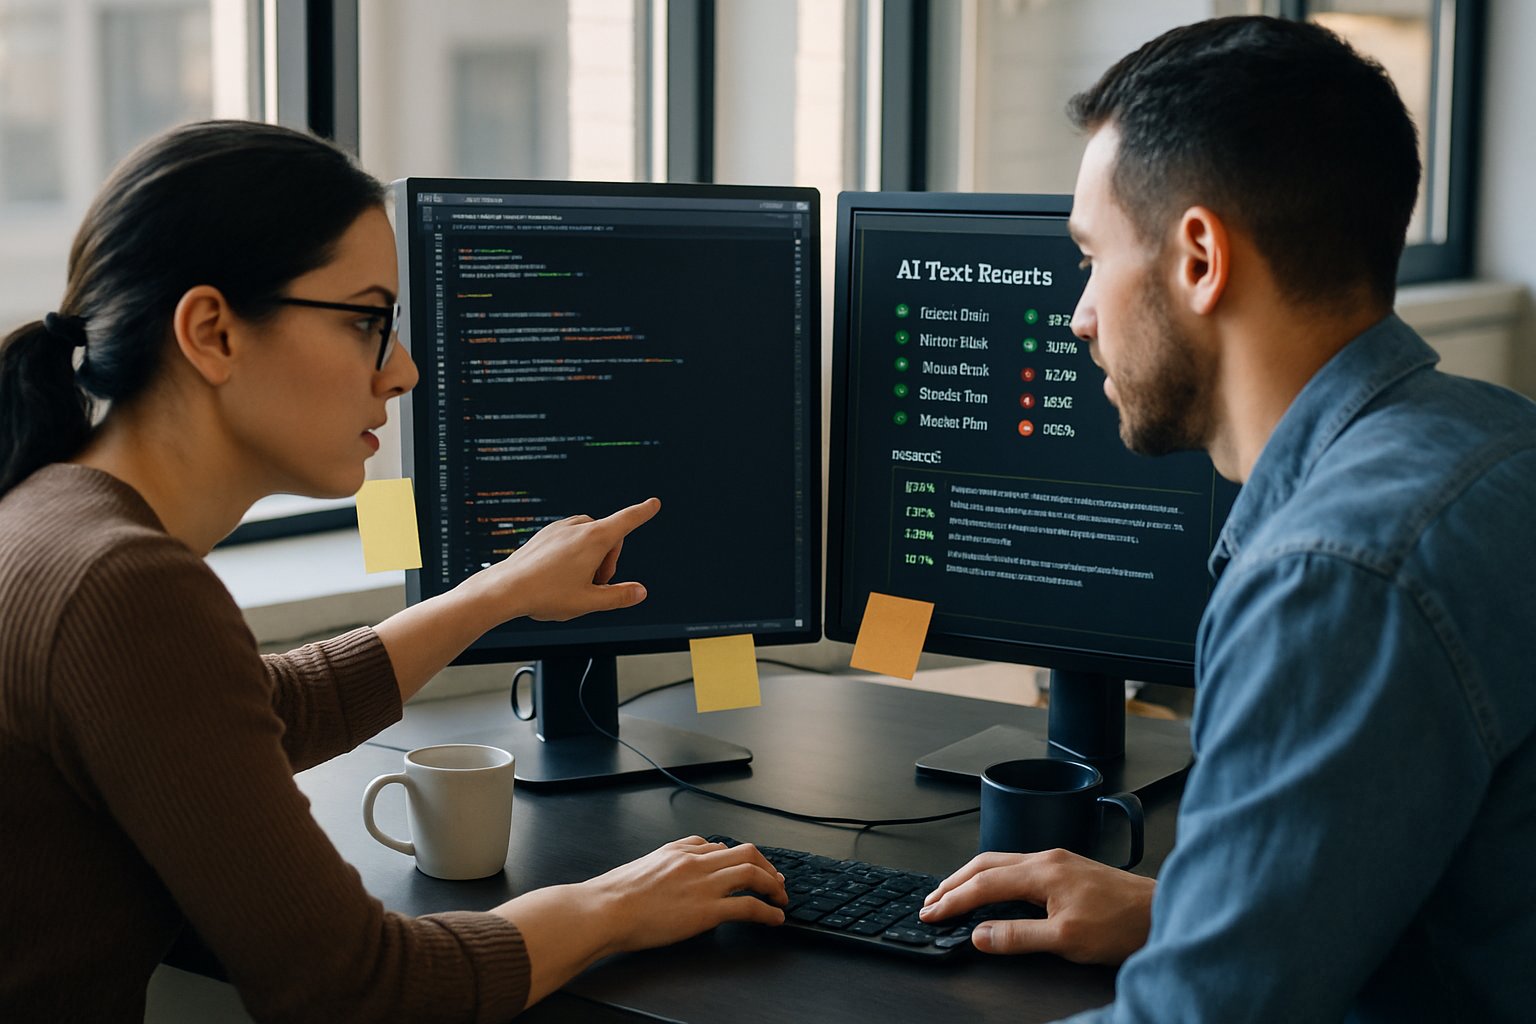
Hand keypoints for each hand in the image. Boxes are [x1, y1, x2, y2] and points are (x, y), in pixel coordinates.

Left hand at [465, 497, 660, 622]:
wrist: (505, 589)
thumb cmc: (545, 595)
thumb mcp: (589, 602)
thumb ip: (618, 596)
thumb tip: (640, 592)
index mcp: (594, 539)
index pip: (627, 521)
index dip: (643, 512)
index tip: (653, 503)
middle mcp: (577, 527)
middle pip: (609, 536)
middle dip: (609, 559)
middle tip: (596, 584)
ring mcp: (559, 529)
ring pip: (589, 537)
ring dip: (592, 556)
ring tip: (577, 582)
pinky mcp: (545, 534)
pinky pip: (570, 538)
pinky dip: (575, 553)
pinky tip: (559, 575)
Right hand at [581, 836, 787, 953]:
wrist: (603, 910)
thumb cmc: (613, 896)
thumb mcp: (640, 867)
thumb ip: (663, 864)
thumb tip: (674, 874)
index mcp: (678, 851)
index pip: (718, 847)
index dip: (739, 859)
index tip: (747, 868)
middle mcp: (695, 862)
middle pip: (745, 853)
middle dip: (767, 866)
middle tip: (776, 881)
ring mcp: (703, 884)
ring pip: (753, 873)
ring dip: (774, 886)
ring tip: (781, 899)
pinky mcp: (706, 910)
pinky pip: (748, 906)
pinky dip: (768, 911)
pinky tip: (775, 918)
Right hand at [918, 848, 1153, 964]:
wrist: (1161, 912)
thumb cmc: (1122, 924)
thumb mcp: (1066, 940)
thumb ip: (1018, 936)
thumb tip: (980, 935)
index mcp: (1042, 872)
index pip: (983, 884)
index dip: (952, 900)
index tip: (930, 912)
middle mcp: (1046, 859)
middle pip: (985, 864)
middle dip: (953, 882)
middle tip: (930, 900)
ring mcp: (1058, 861)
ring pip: (1001, 862)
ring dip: (972, 877)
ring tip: (952, 892)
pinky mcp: (1067, 868)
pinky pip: (1018, 865)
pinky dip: (994, 876)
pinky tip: (994, 888)